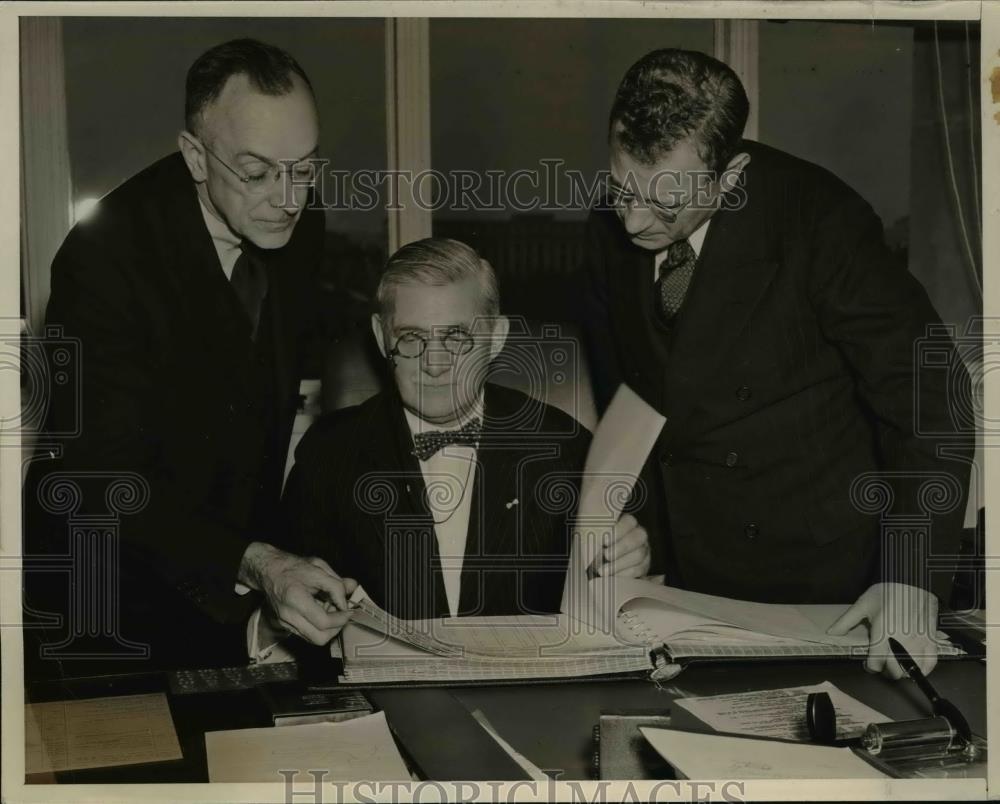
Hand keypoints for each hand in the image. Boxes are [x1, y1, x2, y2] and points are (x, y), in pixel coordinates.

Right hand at [238, 543, 356, 645]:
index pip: (323, 621)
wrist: (270, 571)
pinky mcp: (285, 626)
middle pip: (319, 638)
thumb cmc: (294, 567)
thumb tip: (348, 601)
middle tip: (342, 615)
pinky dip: (319, 628)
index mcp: (295, 599)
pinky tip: (321, 613)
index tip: (349, 610)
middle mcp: (288, 615)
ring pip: (314, 640)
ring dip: (328, 630)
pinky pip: (307, 635)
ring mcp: (285, 623)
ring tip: (331, 612)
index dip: (341, 619)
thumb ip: (337, 584)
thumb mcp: (319, 568)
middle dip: (336, 629)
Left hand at [589, 514, 650, 577]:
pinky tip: (612, 577)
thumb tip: (593, 546)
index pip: (628, 522)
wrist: (605, 561)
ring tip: (603, 571)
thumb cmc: (598, 544)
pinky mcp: (645, 564)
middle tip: (605, 556)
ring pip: (639, 555)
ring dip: (619, 564)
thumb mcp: (596, 537)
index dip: (618, 531)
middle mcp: (639, 534)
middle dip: (620, 548)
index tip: (604, 542)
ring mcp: (644, 549)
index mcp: (628, 522)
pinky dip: (624, 574)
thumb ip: (596, 538)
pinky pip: (639, 569)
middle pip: (636, 538)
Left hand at [827, 582, 939, 679]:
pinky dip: (924, 668)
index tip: (869, 662)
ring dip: (903, 671)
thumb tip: (831, 633)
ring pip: (911, 670)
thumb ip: (846, 622)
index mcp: (882, 636)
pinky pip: (930, 662)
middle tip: (882, 664)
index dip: (870, 666)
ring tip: (897, 664)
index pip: (875, 664)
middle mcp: (900, 643)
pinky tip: (917, 666)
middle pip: (893, 671)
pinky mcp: (931, 640)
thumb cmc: (887, 591)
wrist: (911, 580)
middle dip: (885, 671)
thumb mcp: (862, 605)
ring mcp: (918, 643)